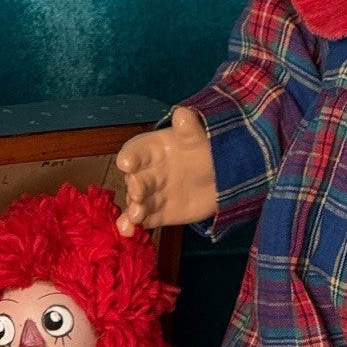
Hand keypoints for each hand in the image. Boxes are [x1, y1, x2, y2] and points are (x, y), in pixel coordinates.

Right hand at [116, 107, 217, 234]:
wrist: (220, 176)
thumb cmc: (203, 150)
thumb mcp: (200, 137)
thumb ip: (190, 129)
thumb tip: (182, 114)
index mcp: (152, 149)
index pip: (136, 151)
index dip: (131, 157)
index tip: (126, 163)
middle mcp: (147, 172)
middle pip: (136, 180)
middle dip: (135, 186)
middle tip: (138, 192)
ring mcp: (151, 195)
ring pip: (137, 202)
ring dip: (133, 209)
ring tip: (136, 216)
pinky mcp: (157, 214)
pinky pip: (143, 220)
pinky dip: (134, 226)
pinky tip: (128, 232)